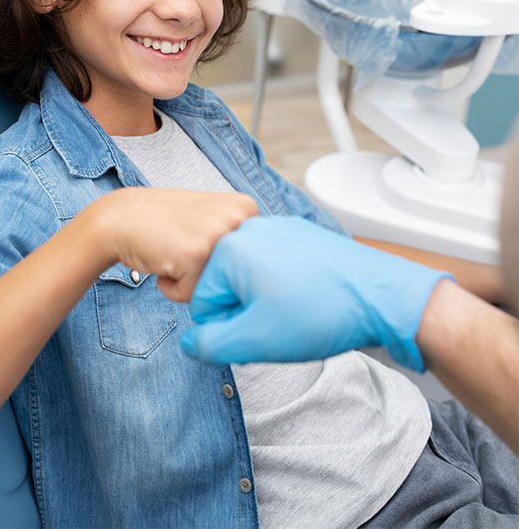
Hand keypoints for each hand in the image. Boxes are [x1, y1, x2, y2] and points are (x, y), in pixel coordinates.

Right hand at [97, 188, 257, 300]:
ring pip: (217, 288)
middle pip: (237, 277)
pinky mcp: (196, 255)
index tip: (199, 240)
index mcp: (247, 207)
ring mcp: (219, 235)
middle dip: (208, 273)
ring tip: (175, 253)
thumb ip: (239, 240)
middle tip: (184, 246)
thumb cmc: (166, 223)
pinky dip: (174, 288)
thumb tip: (266, 278)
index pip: (252, 262)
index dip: (220, 261)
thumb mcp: (213, 218)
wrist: (122, 217)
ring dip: (192, 282)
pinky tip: (163, 260)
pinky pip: (192, 295)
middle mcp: (238, 218)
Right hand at [180, 216, 452, 369]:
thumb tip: (191, 343)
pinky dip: (285, 285)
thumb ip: (210, 345)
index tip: (258, 334)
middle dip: (246, 312)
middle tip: (279, 325)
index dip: (227, 329)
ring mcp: (278, 227)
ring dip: (266, 300)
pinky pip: (276, 265)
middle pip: (227, 286)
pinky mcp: (300, 233)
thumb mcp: (254, 340)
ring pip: (252, 277)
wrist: (380, 295)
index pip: (203, 303)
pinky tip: (308, 298)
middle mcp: (251, 229)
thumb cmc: (321, 313)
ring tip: (297, 312)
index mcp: (231, 249)